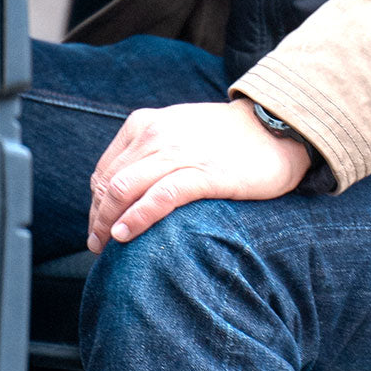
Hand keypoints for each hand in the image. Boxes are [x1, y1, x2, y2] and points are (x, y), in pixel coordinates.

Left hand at [86, 98, 311, 251]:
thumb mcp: (178, 131)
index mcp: (145, 123)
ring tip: (106, 246)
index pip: (105, 170)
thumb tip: (123, 189)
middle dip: (98, 217)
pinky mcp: (202, 174)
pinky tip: (126, 234)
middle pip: (109, 183)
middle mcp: (155, 134)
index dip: (96, 203)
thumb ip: (150, 151)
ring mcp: (178, 153)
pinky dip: (136, 218)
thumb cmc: (226, 138)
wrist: (274, 129)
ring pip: (124, 190)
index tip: (99, 225)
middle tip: (97, 244)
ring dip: (108, 222)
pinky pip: (158, 197)